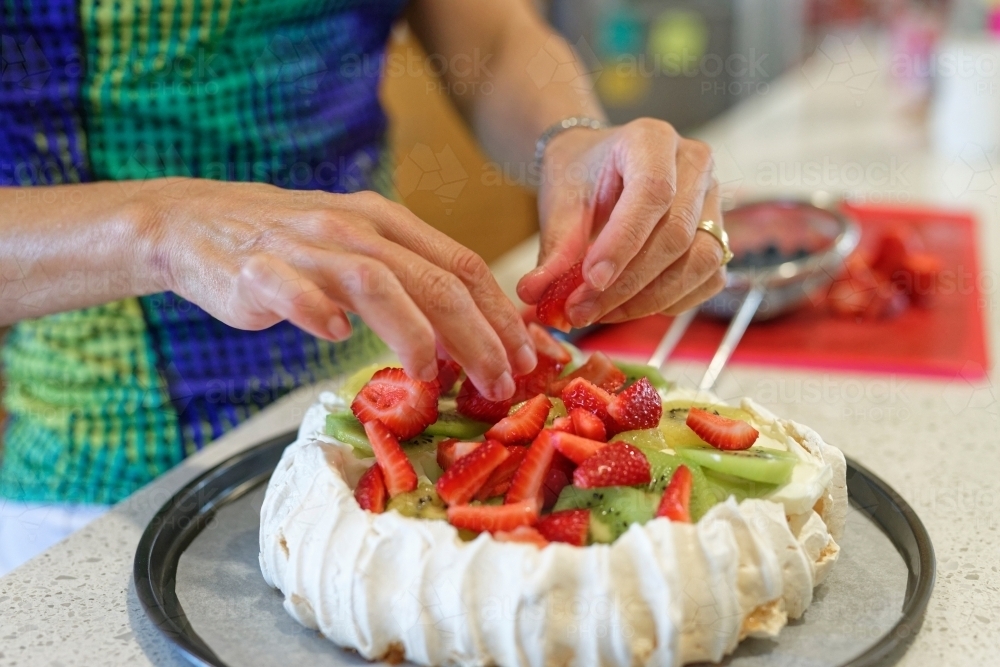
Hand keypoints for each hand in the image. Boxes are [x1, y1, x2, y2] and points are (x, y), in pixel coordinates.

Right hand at [137, 179, 535, 399]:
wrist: (199, 224)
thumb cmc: (294, 247)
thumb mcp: (362, 251)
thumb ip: (412, 284)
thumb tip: (470, 337)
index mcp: (387, 223)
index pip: (462, 265)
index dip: (501, 314)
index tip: (528, 357)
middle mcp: (354, 229)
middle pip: (432, 280)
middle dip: (476, 335)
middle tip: (501, 382)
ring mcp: (305, 247)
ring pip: (374, 282)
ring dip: (412, 332)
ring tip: (430, 376)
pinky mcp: (257, 270)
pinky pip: (293, 289)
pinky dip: (317, 311)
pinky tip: (335, 339)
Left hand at [517, 118, 725, 326]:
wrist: (597, 167)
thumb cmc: (580, 176)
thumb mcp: (559, 202)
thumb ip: (554, 249)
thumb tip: (535, 294)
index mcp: (653, 139)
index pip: (652, 193)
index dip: (623, 243)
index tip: (590, 280)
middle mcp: (695, 164)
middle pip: (676, 234)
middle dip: (628, 284)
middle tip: (581, 310)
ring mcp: (714, 200)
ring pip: (700, 262)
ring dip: (649, 299)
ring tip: (601, 312)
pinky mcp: (719, 235)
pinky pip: (708, 279)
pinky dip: (670, 302)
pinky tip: (630, 306)